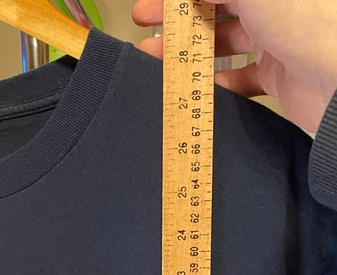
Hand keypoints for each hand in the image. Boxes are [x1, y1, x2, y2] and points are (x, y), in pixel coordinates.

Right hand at [132, 0, 336, 132]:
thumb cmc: (309, 21)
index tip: (155, 0)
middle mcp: (277, 6)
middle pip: (218, 7)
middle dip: (179, 15)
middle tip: (145, 22)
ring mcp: (278, 41)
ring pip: (224, 43)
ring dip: (189, 50)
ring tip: (154, 59)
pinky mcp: (279, 76)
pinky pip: (240, 79)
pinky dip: (215, 84)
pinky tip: (193, 88)